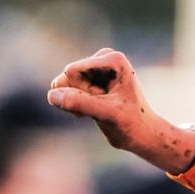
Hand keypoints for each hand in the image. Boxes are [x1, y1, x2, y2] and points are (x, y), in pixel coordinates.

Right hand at [46, 49, 194, 174]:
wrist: (143, 136)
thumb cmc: (131, 125)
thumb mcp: (106, 114)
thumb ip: (79, 102)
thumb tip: (51, 95)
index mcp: (113, 59)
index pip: (73, 71)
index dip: (83, 93)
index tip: (107, 103)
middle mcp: (104, 58)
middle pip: (69, 76)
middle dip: (80, 96)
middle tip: (103, 108)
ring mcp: (97, 68)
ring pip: (67, 84)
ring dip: (78, 102)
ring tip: (99, 111)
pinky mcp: (92, 79)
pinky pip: (68, 89)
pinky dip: (76, 104)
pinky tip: (91, 113)